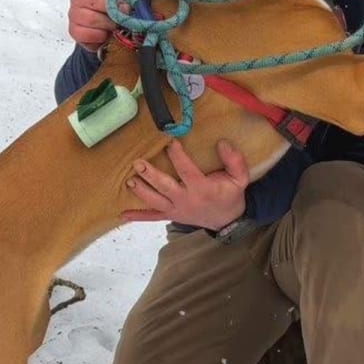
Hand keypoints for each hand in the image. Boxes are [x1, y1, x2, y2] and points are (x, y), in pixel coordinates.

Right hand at [67, 0, 141, 52]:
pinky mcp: (74, 31)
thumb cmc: (113, 5)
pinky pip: (87, 34)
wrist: (103, 26)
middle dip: (116, 8)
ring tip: (117, 24)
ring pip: (93, 19)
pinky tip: (106, 33)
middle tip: (127, 12)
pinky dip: (100, 36)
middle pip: (98, 1)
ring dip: (109, 24)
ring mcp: (74, 13)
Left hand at [122, 140, 249, 229]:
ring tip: (130, 181)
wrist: (227, 220)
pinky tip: (123, 214)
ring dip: (142, 191)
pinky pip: (153, 217)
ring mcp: (177, 209)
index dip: (178, 156)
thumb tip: (222, 142)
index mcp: (202, 188)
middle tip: (138, 164)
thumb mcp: (240, 178)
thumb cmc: (231, 195)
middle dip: (151, 175)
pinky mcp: (172, 216)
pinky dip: (139, 216)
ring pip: (155, 201)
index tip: (170, 143)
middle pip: (165, 187)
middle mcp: (186, 199)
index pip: (187, 171)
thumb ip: (234, 160)